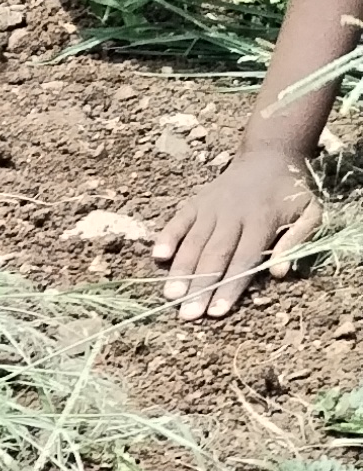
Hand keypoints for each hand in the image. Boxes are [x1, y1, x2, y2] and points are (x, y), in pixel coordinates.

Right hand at [155, 147, 315, 319]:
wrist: (270, 156)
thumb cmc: (290, 194)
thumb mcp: (310, 212)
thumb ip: (298, 240)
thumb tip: (279, 272)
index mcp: (262, 220)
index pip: (244, 258)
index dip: (230, 286)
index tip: (217, 312)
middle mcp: (234, 214)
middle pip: (215, 255)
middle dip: (200, 286)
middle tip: (188, 314)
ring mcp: (212, 207)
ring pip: (194, 241)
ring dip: (181, 269)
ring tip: (171, 296)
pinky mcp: (196, 202)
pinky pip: (179, 220)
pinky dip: (167, 237)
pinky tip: (158, 257)